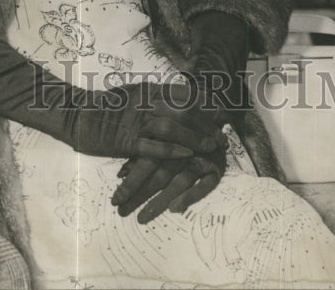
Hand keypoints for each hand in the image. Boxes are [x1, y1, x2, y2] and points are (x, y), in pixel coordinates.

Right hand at [69, 81, 220, 158]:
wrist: (79, 115)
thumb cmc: (107, 106)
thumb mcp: (134, 94)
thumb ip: (155, 96)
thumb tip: (179, 98)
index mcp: (148, 90)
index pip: (183, 95)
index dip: (204, 106)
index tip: (221, 116)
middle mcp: (145, 102)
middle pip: (183, 110)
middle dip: (206, 124)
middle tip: (222, 136)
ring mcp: (136, 121)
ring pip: (172, 127)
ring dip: (195, 137)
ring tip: (211, 147)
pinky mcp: (126, 141)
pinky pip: (152, 145)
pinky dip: (171, 149)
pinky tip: (187, 154)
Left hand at [112, 134, 227, 222]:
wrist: (219, 117)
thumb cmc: (186, 128)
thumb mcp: (163, 135)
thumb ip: (144, 153)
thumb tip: (120, 174)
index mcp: (169, 137)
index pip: (146, 162)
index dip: (131, 182)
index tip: (116, 200)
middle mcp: (184, 148)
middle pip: (160, 174)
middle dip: (140, 195)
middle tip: (123, 212)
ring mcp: (202, 159)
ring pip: (179, 181)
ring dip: (160, 200)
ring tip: (143, 217)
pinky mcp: (217, 168)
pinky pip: (205, 186)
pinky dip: (190, 196)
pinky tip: (175, 208)